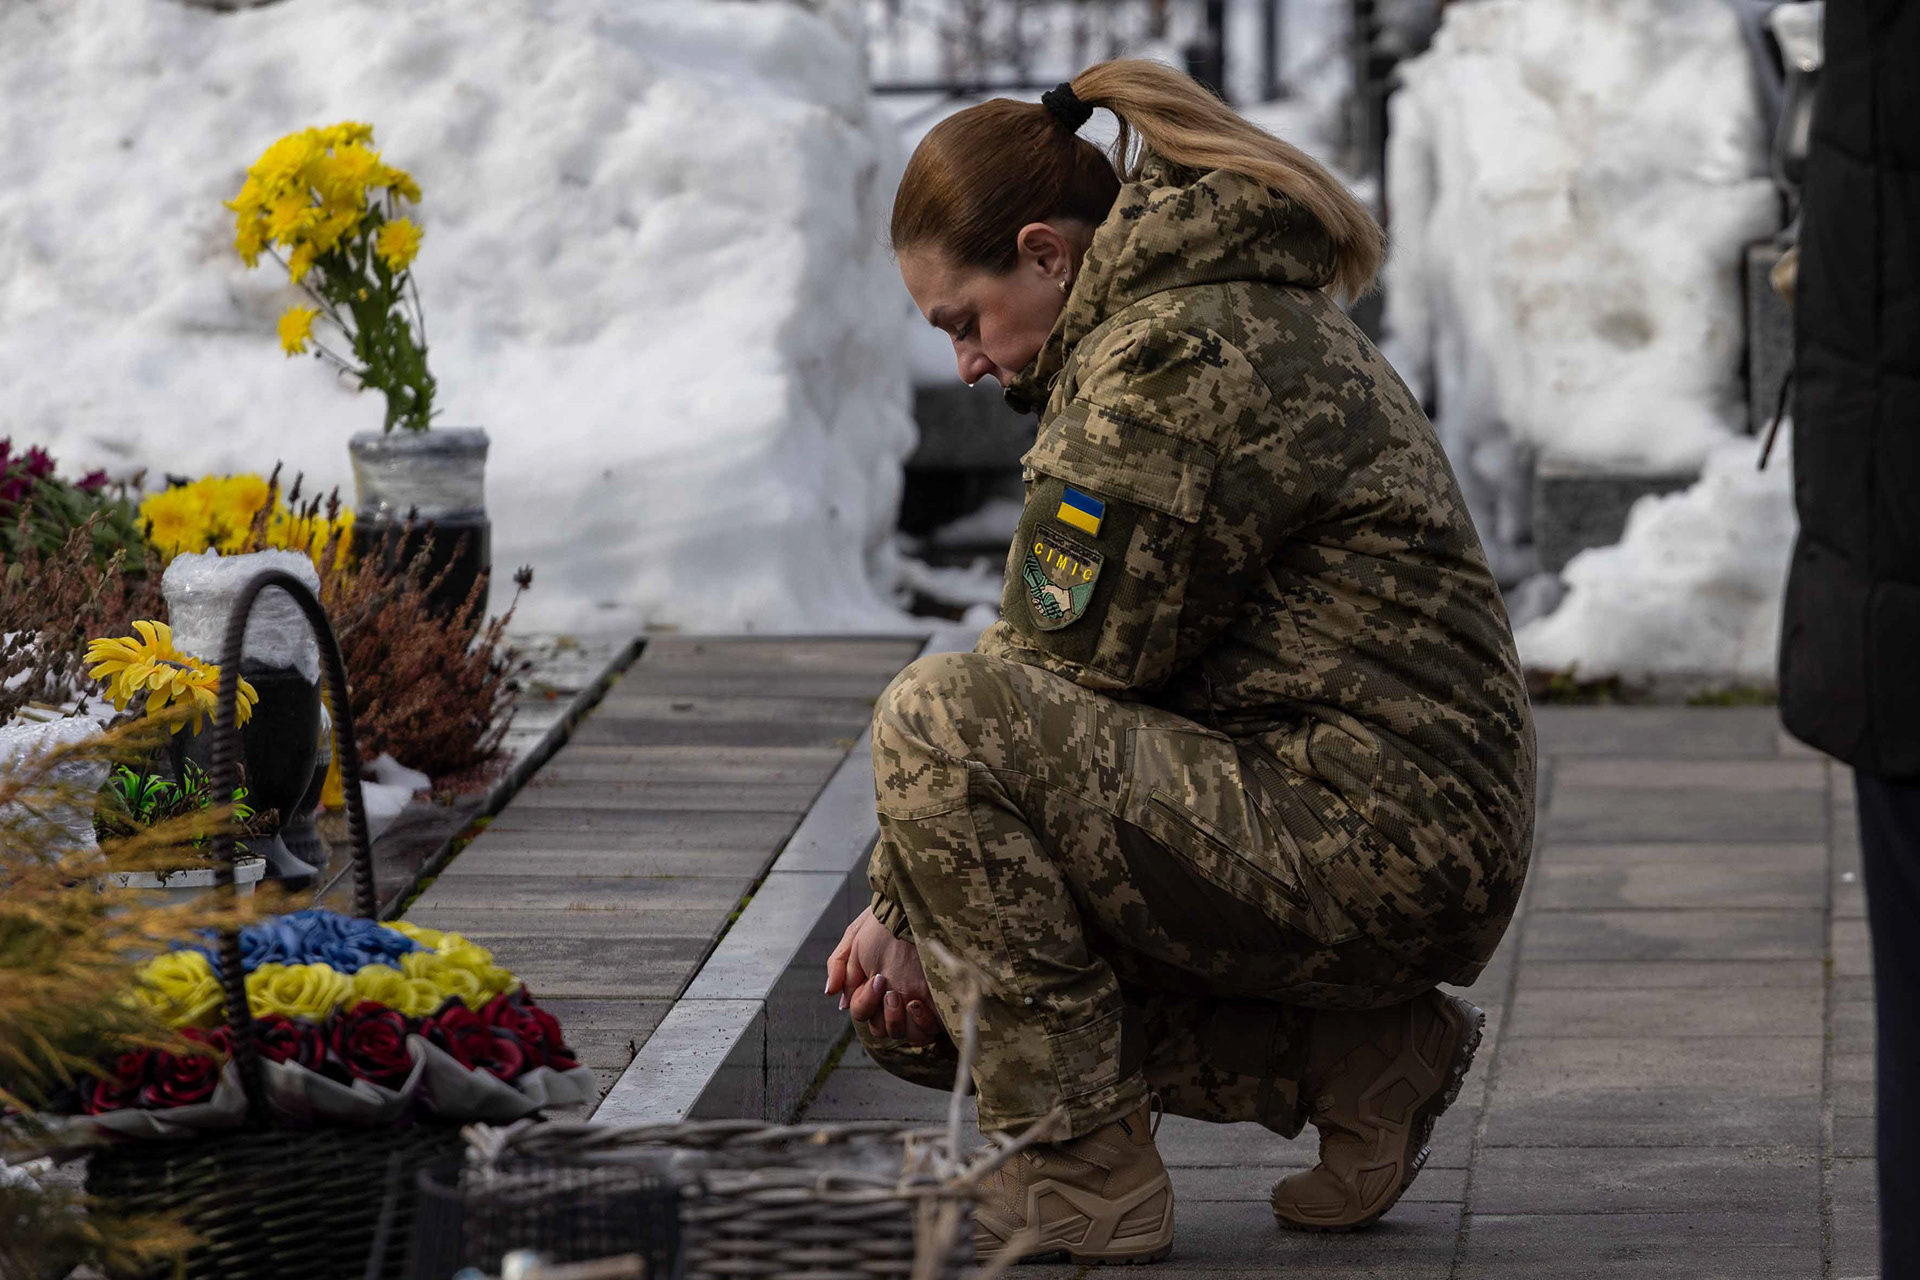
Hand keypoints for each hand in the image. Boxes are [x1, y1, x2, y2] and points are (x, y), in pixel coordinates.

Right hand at [825, 908, 944, 1044]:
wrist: (912, 908)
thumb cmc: (881, 922)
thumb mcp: (853, 938)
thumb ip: (838, 965)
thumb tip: (831, 993)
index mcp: (870, 990)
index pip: (863, 1013)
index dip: (867, 1002)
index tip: (878, 979)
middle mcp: (892, 1001)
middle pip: (883, 1029)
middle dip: (886, 1014)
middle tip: (891, 990)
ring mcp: (915, 1004)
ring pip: (905, 1034)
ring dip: (902, 1021)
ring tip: (909, 1000)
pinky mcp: (937, 1005)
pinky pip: (929, 1031)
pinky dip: (924, 1024)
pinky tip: (921, 1005)